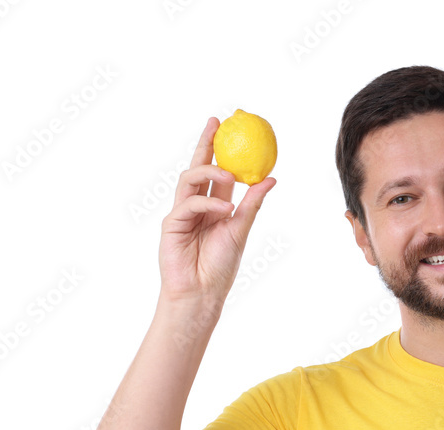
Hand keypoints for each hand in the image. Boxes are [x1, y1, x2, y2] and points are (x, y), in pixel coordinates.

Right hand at [158, 117, 275, 305]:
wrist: (202, 293)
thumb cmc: (221, 266)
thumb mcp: (241, 229)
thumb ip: (253, 203)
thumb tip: (271, 178)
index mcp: (215, 205)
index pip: (217, 171)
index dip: (221, 149)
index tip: (230, 126)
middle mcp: (197, 205)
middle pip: (198, 166)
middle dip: (205, 143)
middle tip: (216, 122)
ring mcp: (182, 213)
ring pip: (190, 178)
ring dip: (211, 171)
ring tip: (231, 175)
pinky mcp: (172, 224)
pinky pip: (189, 203)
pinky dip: (208, 203)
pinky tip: (224, 208)